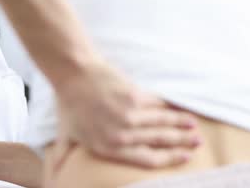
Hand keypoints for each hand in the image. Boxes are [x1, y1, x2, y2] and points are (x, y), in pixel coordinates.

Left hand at [54, 60, 200, 168]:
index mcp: (107, 147)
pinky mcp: (134, 96)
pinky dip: (171, 109)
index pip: (146, 159)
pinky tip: (181, 111)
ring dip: (182, 127)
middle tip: (196, 144)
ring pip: (163, 124)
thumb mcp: (65, 135)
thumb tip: (53, 175)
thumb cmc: (68, 105)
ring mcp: (129, 116)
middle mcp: (121, 135)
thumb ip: (64, 155)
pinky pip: (157, 106)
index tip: (183, 158)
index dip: (168, 160)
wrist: (73, 74)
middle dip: (181, 144)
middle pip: (160, 143)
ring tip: (194, 128)